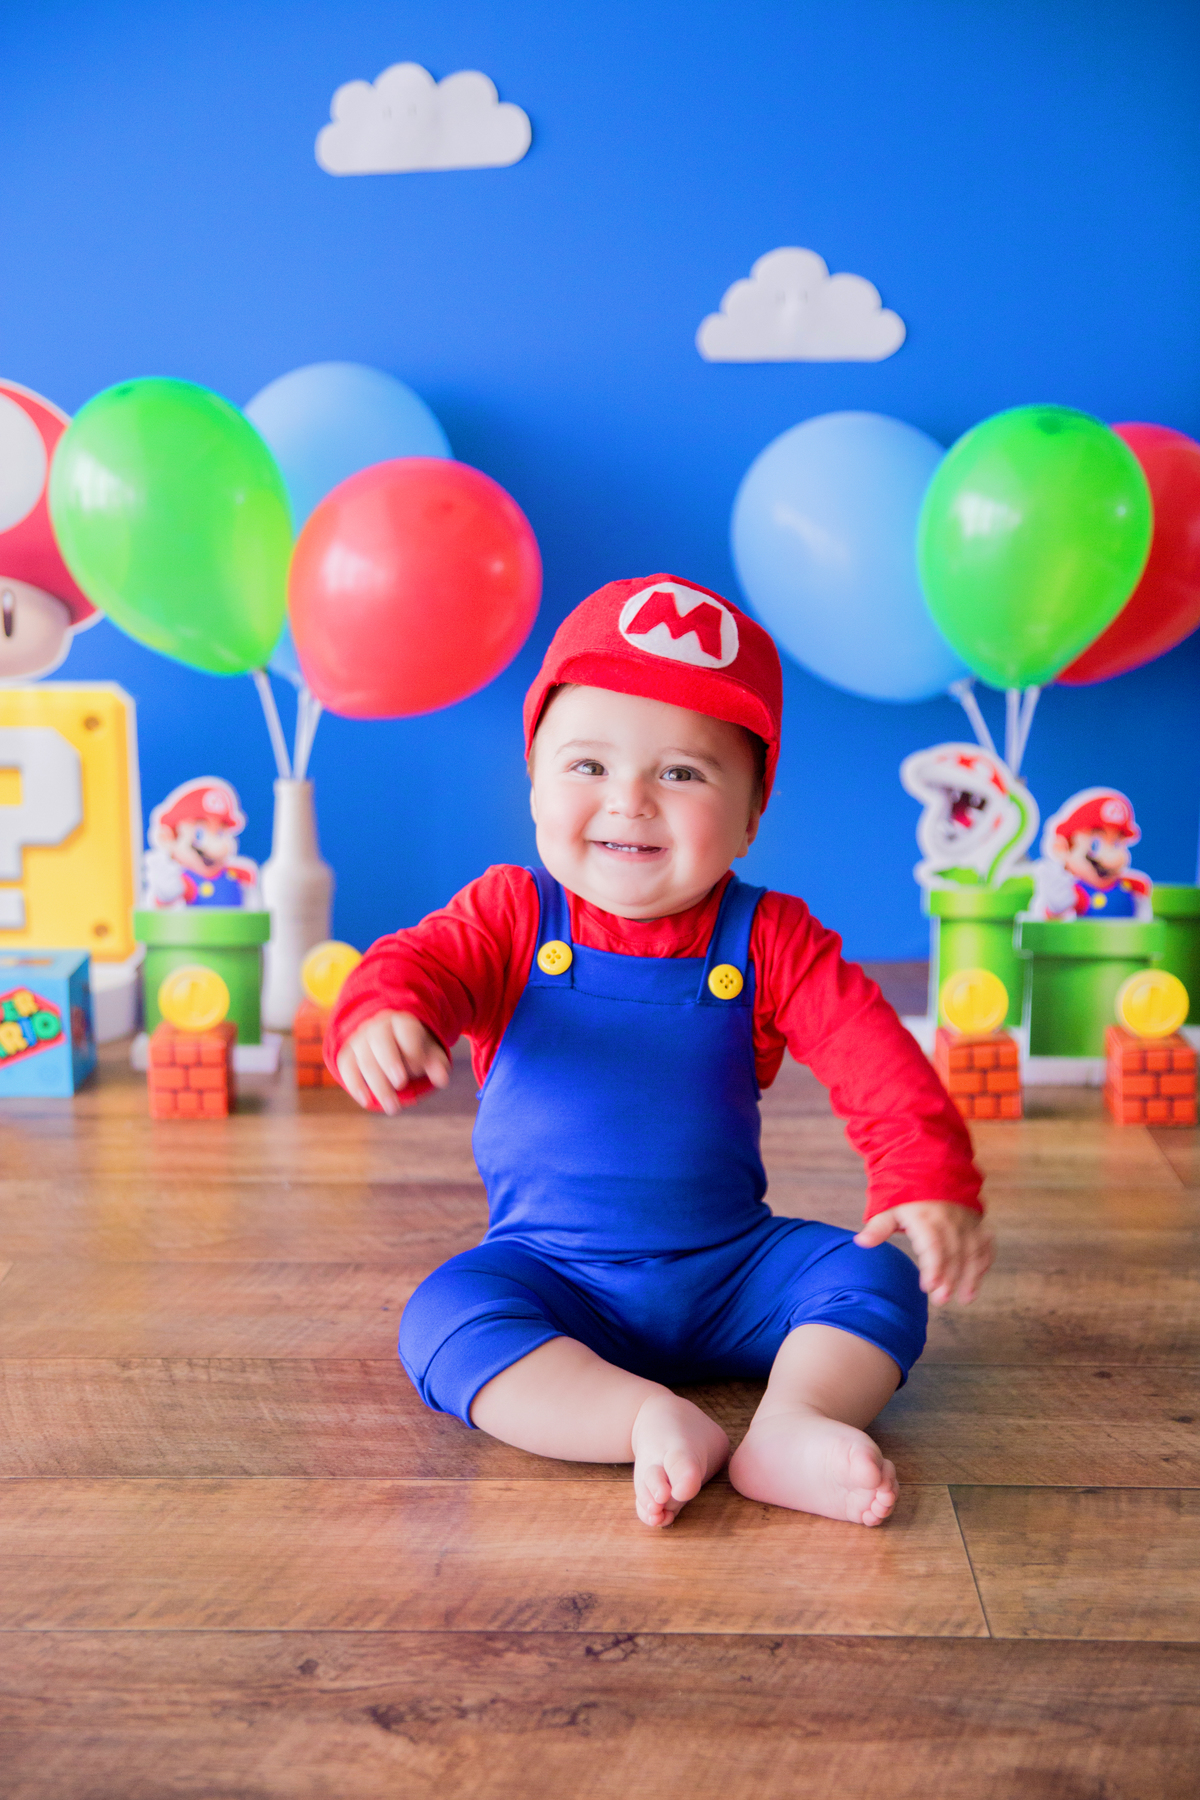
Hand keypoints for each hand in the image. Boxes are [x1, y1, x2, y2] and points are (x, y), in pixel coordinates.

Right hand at [336, 1010, 450, 1114]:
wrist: (391, 1045)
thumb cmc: (415, 1051)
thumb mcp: (431, 1055)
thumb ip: (438, 1065)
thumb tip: (442, 1080)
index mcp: (402, 1022)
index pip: (405, 1031)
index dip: (413, 1050)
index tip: (419, 1068)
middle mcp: (377, 1027)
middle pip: (380, 1042)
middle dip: (390, 1064)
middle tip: (401, 1085)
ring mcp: (360, 1039)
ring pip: (364, 1059)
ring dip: (377, 1085)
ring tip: (392, 1107)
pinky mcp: (347, 1054)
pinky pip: (346, 1067)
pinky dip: (355, 1085)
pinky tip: (367, 1102)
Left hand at [854, 1202, 992, 1305]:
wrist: (929, 1170)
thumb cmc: (905, 1196)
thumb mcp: (888, 1208)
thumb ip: (878, 1227)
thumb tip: (861, 1242)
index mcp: (925, 1217)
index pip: (933, 1245)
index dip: (933, 1267)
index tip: (928, 1287)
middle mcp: (949, 1220)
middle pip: (953, 1252)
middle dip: (950, 1278)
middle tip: (942, 1300)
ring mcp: (964, 1222)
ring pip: (972, 1250)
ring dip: (971, 1275)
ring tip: (966, 1299)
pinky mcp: (975, 1223)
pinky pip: (984, 1243)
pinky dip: (984, 1261)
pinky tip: (978, 1279)